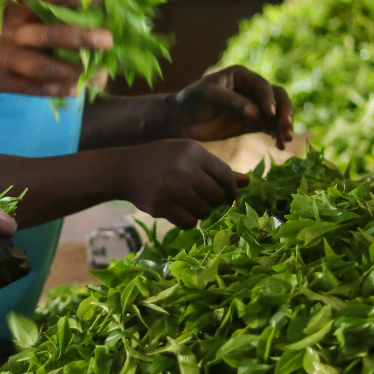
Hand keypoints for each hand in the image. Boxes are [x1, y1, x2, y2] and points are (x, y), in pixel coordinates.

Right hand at [0, 0, 112, 96]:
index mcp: (12, 7)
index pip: (49, 0)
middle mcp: (11, 31)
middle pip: (51, 33)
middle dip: (82, 37)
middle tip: (109, 40)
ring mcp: (6, 58)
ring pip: (45, 66)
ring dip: (74, 72)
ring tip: (98, 76)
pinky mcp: (0, 81)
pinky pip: (32, 87)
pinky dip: (53, 90)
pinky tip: (74, 91)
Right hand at [120, 139, 246, 228]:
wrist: (124, 168)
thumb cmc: (162, 160)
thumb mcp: (189, 156)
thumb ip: (217, 169)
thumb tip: (249, 182)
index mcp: (194, 152)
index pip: (226, 176)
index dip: (232, 192)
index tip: (230, 200)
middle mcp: (184, 168)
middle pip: (216, 196)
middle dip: (213, 202)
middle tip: (201, 199)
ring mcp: (172, 187)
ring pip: (204, 211)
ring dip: (200, 212)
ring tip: (187, 204)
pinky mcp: (161, 205)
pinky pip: (188, 222)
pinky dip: (187, 221)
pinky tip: (177, 211)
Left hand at [167, 66, 292, 148]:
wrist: (180, 120)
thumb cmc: (191, 102)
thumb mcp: (208, 97)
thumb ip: (232, 102)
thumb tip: (257, 112)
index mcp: (241, 75)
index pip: (262, 85)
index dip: (268, 98)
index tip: (269, 113)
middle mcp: (251, 88)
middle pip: (277, 97)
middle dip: (283, 111)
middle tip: (286, 127)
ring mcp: (254, 106)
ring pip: (277, 113)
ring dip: (283, 125)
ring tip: (284, 140)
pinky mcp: (252, 123)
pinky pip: (270, 127)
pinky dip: (276, 135)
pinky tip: (280, 146)